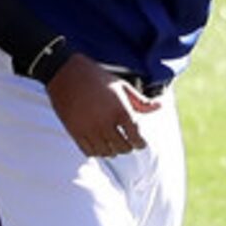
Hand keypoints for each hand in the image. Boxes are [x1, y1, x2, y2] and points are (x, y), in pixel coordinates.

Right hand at [45, 54, 160, 158]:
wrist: (65, 73)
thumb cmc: (97, 78)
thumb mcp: (122, 86)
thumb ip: (141, 101)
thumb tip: (159, 107)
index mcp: (121, 111)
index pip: (136, 138)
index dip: (140, 143)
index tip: (140, 143)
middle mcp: (105, 123)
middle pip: (123, 147)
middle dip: (128, 147)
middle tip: (128, 143)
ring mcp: (88, 129)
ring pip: (106, 152)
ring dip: (113, 150)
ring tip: (114, 144)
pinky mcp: (74, 131)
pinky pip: (89, 151)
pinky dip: (96, 151)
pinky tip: (99, 145)